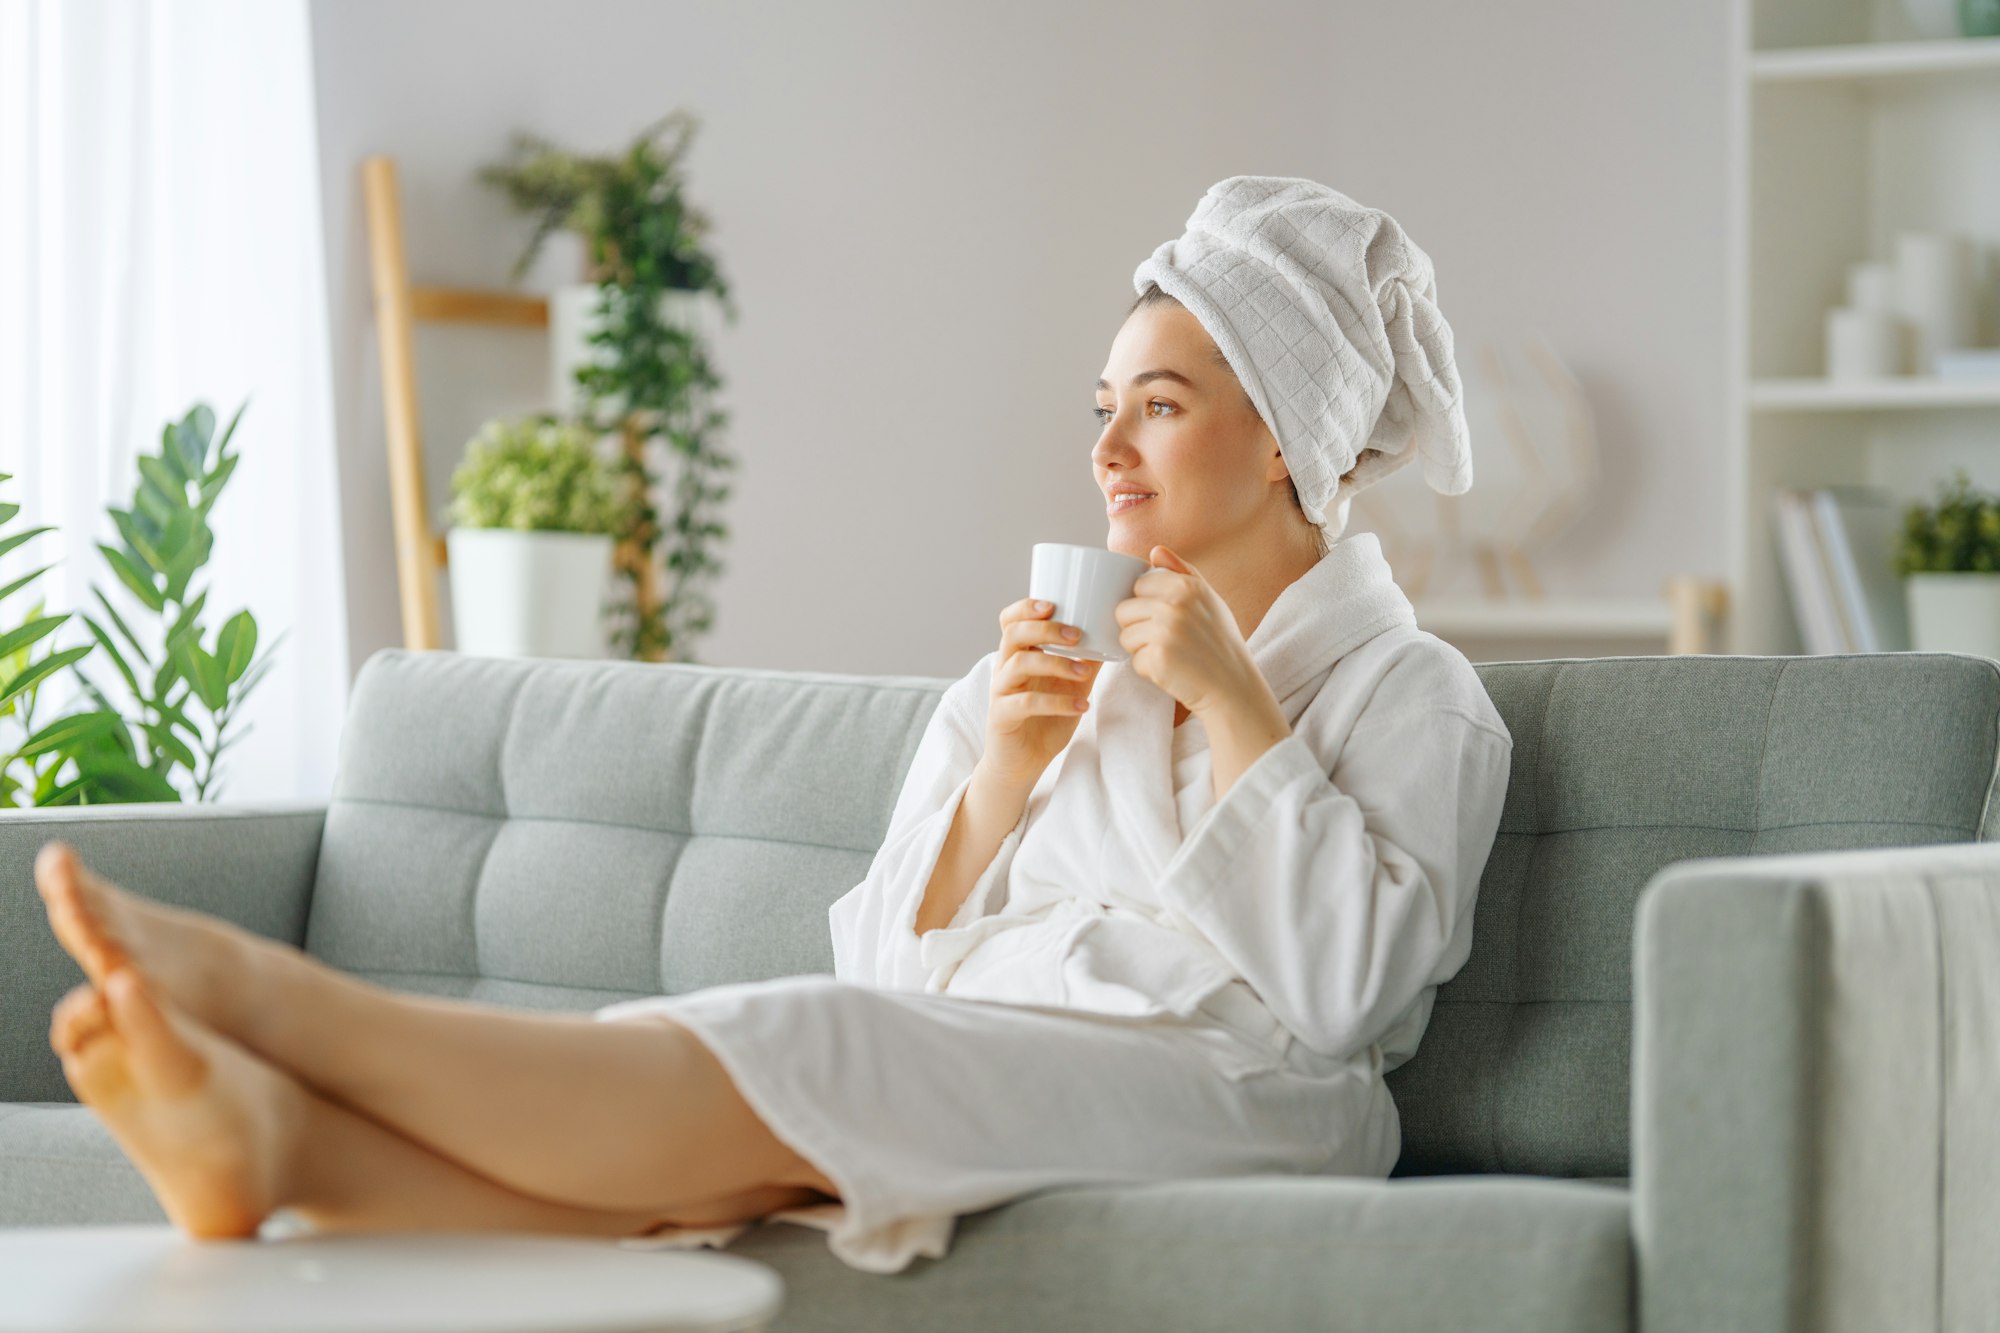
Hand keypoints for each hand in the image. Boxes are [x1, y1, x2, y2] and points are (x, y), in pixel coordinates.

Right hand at [979, 597, 1105, 790]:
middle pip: (1014, 634)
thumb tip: (1113, 640)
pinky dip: (1057, 702)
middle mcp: (1005, 669)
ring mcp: (1001, 692)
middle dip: (1046, 629)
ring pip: (1019, 664)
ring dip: (1056, 663)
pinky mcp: (1002, 716)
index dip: (1025, 607)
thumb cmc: (1044, 721)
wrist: (1021, 763)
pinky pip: (1026, 703)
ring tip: (1084, 672)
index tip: (1052, 605)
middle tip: (1076, 635)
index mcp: (1018, 656)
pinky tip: (1081, 706)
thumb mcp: (1070, 687)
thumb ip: (1085, 663)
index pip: (1010, 620)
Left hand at [1113, 545, 1259, 717]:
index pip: (1138, 586)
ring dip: (1140, 649)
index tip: (1165, 618)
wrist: (1233, 686)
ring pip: (1124, 637)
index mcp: (1186, 585)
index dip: (1146, 604)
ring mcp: (1165, 632)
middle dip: (1137, 627)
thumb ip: (1182, 572)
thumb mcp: (1209, 599)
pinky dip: (1148, 670)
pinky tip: (1171, 670)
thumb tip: (1155, 551)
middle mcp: (1175, 605)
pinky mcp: (1157, 659)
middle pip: (1124, 610)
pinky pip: (1134, 661)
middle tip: (1166, 640)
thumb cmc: (1220, 642)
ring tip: (1169, 655)